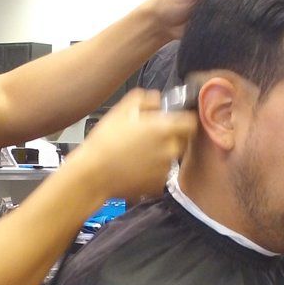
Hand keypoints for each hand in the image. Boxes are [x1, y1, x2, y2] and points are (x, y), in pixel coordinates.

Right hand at [65, 89, 195, 200]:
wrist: (93, 174)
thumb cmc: (104, 143)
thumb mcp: (120, 111)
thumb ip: (143, 99)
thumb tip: (156, 99)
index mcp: (163, 128)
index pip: (190, 123)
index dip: (182, 121)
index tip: (174, 122)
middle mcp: (169, 149)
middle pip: (182, 141)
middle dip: (171, 138)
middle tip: (150, 138)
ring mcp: (165, 169)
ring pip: (170, 158)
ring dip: (160, 155)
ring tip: (137, 154)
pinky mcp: (158, 185)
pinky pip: (160, 175)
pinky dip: (152, 172)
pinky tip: (135, 167)